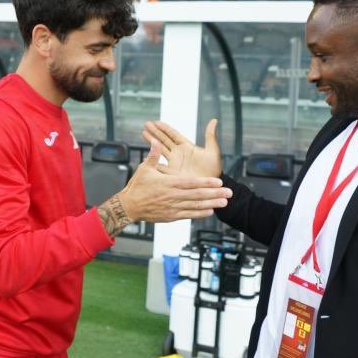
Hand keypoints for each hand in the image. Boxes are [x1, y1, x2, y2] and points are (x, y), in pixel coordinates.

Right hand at [115, 142, 230, 223]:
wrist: (129, 207)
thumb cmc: (137, 187)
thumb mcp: (144, 169)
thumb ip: (153, 155)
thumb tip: (156, 141)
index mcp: (169, 183)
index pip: (191, 183)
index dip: (206, 183)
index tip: (218, 182)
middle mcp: (173, 196)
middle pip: (198, 195)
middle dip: (214, 194)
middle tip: (228, 193)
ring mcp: (173, 207)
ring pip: (195, 206)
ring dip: (211, 204)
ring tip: (224, 203)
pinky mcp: (171, 216)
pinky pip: (188, 215)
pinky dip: (199, 214)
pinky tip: (210, 211)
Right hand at [142, 119, 221, 178]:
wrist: (209, 187)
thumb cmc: (213, 169)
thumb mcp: (212, 151)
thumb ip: (210, 136)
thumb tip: (214, 120)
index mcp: (186, 147)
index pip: (173, 135)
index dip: (165, 128)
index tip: (156, 121)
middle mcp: (178, 154)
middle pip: (164, 140)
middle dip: (155, 131)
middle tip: (146, 123)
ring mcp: (173, 163)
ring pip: (160, 150)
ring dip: (152, 141)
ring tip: (143, 132)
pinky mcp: (171, 174)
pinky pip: (160, 166)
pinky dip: (153, 161)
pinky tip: (145, 156)